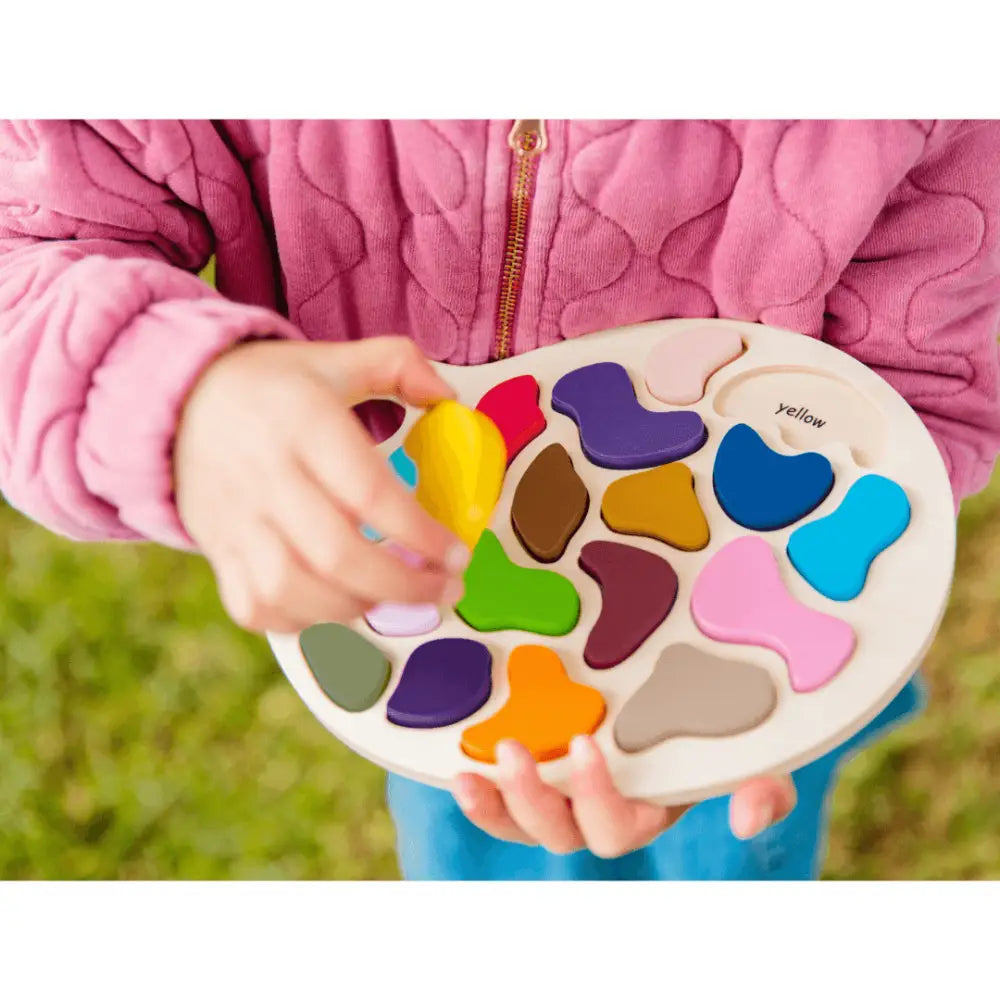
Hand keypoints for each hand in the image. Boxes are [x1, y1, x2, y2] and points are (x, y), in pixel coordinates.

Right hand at [174, 336, 469, 632]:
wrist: (177, 401)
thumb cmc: (271, 387)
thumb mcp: (333, 359)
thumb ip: (397, 365)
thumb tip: (448, 396)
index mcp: (302, 423)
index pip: (369, 492)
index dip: (420, 534)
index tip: (458, 553)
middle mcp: (265, 475)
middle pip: (336, 554)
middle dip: (403, 586)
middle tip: (445, 589)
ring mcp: (235, 520)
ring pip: (294, 590)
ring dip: (357, 609)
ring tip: (397, 598)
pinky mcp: (217, 551)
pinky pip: (256, 607)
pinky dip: (303, 623)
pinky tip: (340, 607)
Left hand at [452, 736, 796, 857]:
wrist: (688, 681)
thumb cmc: (718, 716)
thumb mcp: (749, 747)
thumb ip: (762, 783)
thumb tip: (747, 819)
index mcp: (649, 807)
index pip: (619, 826)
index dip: (598, 796)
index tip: (585, 743)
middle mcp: (602, 810)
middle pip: (562, 833)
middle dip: (535, 801)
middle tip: (515, 751)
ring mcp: (564, 794)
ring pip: (523, 824)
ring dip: (496, 804)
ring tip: (470, 772)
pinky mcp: (536, 768)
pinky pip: (500, 797)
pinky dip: (477, 791)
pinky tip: (455, 767)